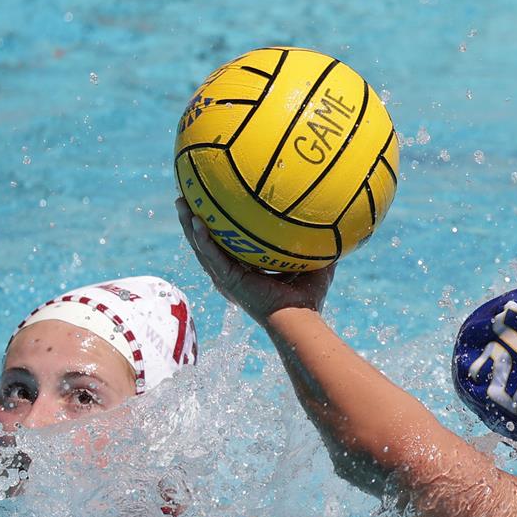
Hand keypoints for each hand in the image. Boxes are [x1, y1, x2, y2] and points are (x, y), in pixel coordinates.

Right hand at [177, 196, 335, 324]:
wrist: (299, 319)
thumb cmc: (309, 298)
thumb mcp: (315, 265)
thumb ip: (318, 245)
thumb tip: (335, 224)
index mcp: (246, 270)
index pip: (226, 244)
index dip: (215, 226)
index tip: (209, 205)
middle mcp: (232, 274)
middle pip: (206, 242)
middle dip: (193, 219)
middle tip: (185, 197)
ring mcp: (227, 278)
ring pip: (201, 247)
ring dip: (189, 225)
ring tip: (181, 202)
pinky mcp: (228, 281)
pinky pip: (211, 256)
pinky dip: (203, 239)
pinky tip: (197, 222)